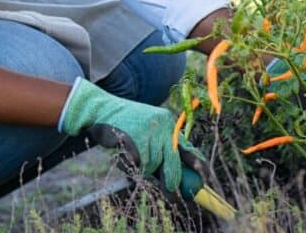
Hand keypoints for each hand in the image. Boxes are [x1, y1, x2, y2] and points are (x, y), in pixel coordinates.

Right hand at [59, 79, 203, 191]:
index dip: (198, 164)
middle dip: (171, 180)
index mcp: (170, 125)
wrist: (101, 110)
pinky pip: (137, 163)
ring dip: (143, 169)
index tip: (204, 179)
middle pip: (172, 162)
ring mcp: (149, 132)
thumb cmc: (126, 126)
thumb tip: (177, 181)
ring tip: (131, 156)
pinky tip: (122, 152)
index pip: (189, 148)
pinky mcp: (134, 139)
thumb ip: (163, 152)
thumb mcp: (149, 134)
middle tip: (172, 194)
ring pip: (152, 165)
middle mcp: (163, 126)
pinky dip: (130, 164)